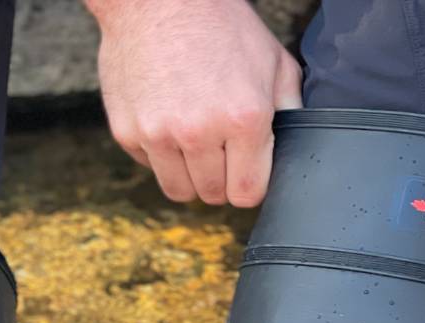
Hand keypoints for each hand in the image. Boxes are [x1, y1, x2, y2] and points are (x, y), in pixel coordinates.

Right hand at [87, 0, 302, 206]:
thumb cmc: (220, 25)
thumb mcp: (273, 61)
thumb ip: (290, 109)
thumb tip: (296, 147)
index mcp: (243, 118)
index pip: (247, 192)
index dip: (250, 183)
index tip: (246, 169)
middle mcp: (199, 132)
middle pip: (213, 195)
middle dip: (221, 178)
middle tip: (221, 149)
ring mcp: (159, 135)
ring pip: (179, 190)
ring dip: (190, 174)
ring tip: (194, 142)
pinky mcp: (128, 132)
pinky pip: (150, 166)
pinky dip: (160, 153)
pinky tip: (168, 119)